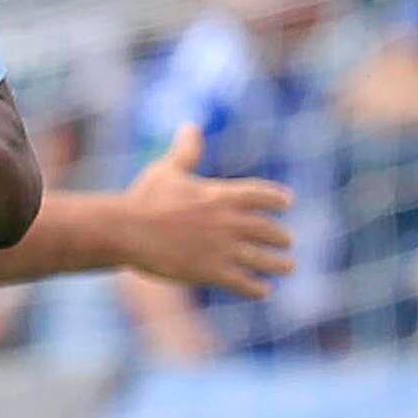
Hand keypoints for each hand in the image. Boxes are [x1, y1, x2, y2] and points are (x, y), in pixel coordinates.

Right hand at [112, 124, 293, 296]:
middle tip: (288, 242)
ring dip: (278, 264)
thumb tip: (190, 127)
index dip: (277, 199)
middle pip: (267, 229)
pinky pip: (243, 282)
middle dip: (280, 237)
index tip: (288, 203)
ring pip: (262, 259)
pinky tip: (264, 291)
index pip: (261, 195)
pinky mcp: (211, 272)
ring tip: (289, 267)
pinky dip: (256, 288)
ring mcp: (222, 248)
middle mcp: (228, 221)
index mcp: (221, 195)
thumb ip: (185, 152)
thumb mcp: (167, 170)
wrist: (128, 230)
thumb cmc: (144, 198)